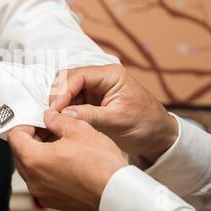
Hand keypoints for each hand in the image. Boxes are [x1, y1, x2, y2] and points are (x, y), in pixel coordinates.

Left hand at [9, 110, 126, 210]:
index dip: (26, 124)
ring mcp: (42, 192)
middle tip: (50, 129)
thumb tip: (49, 116)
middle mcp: (34, 179)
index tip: (38, 121)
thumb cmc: (101, 166)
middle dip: (33, 138)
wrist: (117, 194)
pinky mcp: (53, 200)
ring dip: (41, 153)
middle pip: (21, 152)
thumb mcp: (79, 129)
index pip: (15, 136)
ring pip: (31, 167)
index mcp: (34, 159)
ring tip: (62, 144)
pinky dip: (48, 168)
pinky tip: (67, 160)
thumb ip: (57, 119)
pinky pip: (42, 180)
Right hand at [50, 65, 178, 162]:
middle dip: (57, 96)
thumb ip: (90, 116)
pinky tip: (62, 122)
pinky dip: (64, 110)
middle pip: (68, 79)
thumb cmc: (145, 124)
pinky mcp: (92, 100)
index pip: (77, 76)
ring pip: (66, 90)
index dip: (62, 92)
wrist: (158, 136)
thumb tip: (64, 115)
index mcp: (110, 75)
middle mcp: (100, 77)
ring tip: (55, 121)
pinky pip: (71, 101)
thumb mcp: (118, 121)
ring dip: (59, 104)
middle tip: (52, 116)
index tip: (55, 110)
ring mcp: (95, 88)